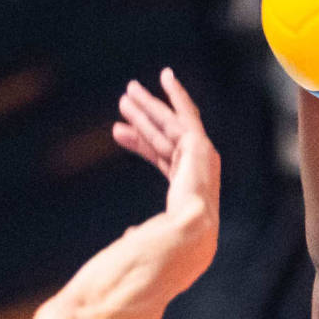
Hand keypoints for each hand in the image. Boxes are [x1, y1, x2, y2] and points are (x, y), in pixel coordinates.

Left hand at [111, 67, 221, 231]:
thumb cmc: (168, 242)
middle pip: (164, 138)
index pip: (161, 158)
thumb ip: (141, 233)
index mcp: (188, 190)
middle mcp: (198, 171)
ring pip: (169, 124)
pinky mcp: (200, 145)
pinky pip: (186, 114)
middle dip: (143, 119)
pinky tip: (165, 76)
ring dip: (149, 106)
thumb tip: (128, 236)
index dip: (140, 143)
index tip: (117, 131)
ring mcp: (201, 157)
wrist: (189, 234)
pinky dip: (177, 94)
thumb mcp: (149, 233)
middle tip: (123, 101)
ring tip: (128, 91)